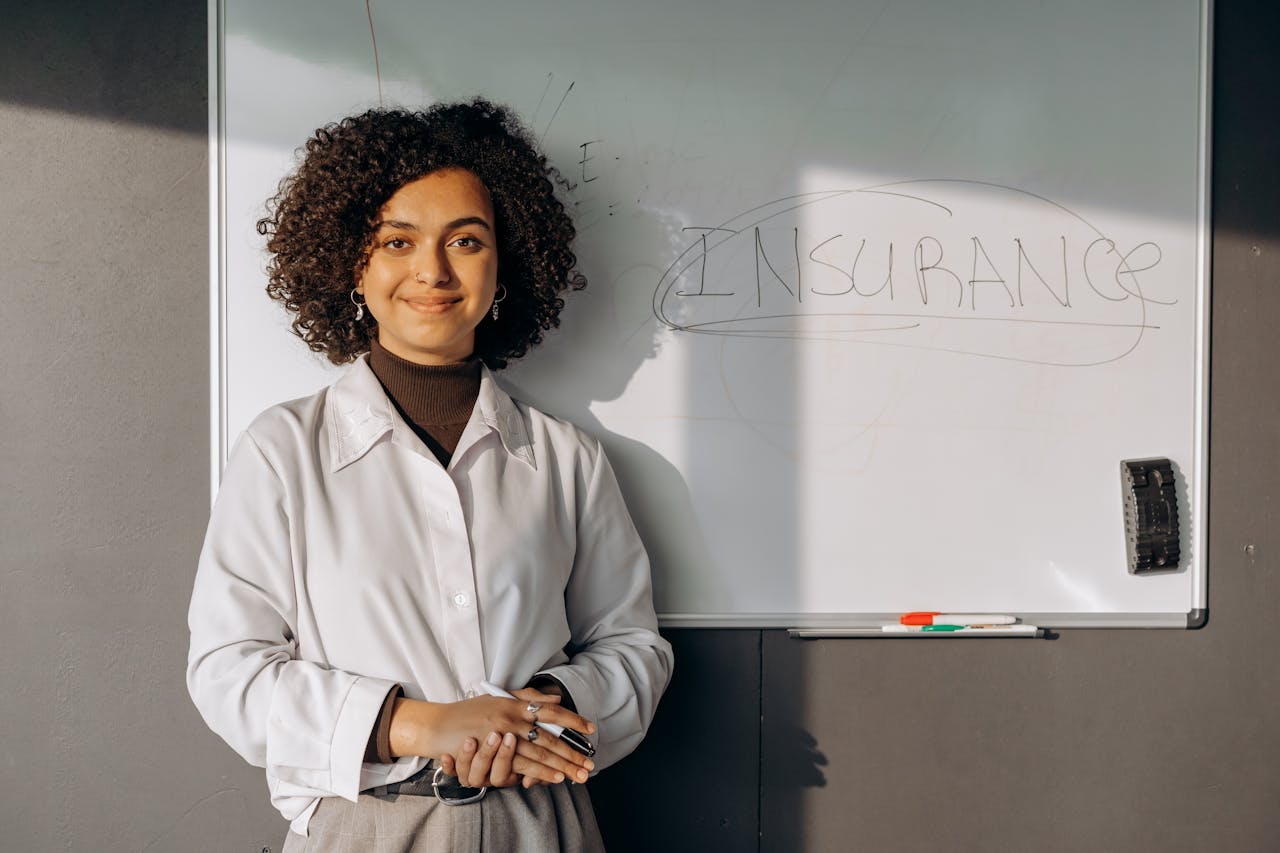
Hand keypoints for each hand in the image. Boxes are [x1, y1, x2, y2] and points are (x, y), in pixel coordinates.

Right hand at [390, 690, 595, 786]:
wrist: (437, 726)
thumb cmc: (468, 712)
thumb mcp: (497, 698)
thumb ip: (527, 698)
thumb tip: (556, 699)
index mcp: (514, 703)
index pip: (550, 710)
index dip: (572, 719)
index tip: (590, 729)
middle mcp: (511, 717)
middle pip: (549, 737)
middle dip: (572, 752)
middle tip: (590, 762)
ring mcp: (502, 735)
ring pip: (539, 753)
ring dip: (561, 766)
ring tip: (578, 773)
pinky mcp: (493, 752)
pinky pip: (522, 765)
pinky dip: (541, 772)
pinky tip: (555, 777)